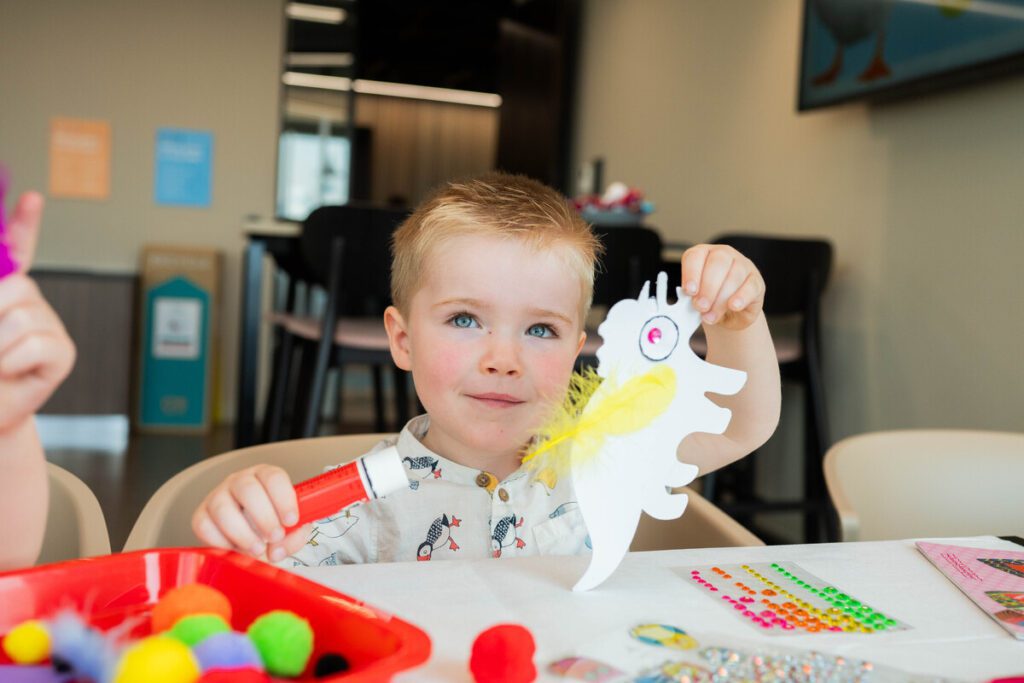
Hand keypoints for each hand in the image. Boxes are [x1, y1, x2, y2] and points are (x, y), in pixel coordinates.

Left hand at [0, 193, 75, 432]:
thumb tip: (10, 291)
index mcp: (0, 294)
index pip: (17, 250)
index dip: (24, 223)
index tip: (31, 196)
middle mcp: (27, 303)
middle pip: (17, 285)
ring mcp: (48, 326)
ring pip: (21, 318)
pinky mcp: (62, 353)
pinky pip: (34, 345)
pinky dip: (11, 364)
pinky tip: (11, 373)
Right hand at [192, 464, 310, 562]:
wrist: (248, 541)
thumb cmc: (270, 529)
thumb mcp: (288, 531)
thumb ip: (293, 537)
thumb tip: (279, 548)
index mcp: (264, 476)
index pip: (273, 477)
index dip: (284, 499)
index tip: (291, 521)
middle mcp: (239, 481)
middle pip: (248, 489)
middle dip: (264, 517)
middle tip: (275, 537)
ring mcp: (217, 496)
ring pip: (223, 508)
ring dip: (243, 533)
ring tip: (257, 549)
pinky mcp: (201, 516)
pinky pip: (204, 526)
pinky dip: (221, 542)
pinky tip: (236, 549)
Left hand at [681, 244, 764, 330]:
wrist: (730, 316)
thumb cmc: (708, 303)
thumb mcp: (696, 299)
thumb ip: (692, 297)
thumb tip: (692, 301)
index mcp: (703, 254)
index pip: (696, 255)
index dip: (691, 273)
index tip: (689, 291)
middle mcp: (724, 254)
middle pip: (717, 263)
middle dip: (707, 287)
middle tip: (701, 306)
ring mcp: (743, 265)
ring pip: (734, 275)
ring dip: (721, 299)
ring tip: (711, 316)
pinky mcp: (756, 281)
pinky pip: (750, 286)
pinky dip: (741, 297)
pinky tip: (733, 307)